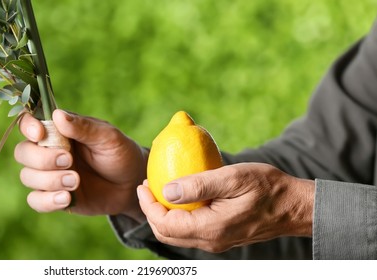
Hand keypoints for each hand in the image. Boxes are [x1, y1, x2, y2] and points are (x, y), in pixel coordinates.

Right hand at [15, 109, 147, 220]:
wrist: (132, 185)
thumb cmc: (120, 153)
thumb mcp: (108, 137)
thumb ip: (84, 128)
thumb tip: (58, 115)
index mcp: (58, 130)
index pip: (29, 123)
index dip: (28, 127)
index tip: (40, 134)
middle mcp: (48, 151)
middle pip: (23, 152)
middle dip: (42, 158)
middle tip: (69, 161)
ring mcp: (49, 175)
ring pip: (27, 177)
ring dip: (49, 180)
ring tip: (77, 181)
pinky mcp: (54, 196)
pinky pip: (36, 200)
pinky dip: (48, 200)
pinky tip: (67, 198)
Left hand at [137, 163, 314, 252]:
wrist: (294, 207)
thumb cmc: (267, 187)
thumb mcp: (232, 178)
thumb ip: (198, 185)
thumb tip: (166, 190)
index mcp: (210, 228)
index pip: (166, 224)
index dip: (148, 206)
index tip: (143, 184)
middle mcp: (210, 240)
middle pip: (167, 234)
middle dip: (151, 211)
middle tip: (148, 187)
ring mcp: (216, 241)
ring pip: (177, 235)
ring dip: (163, 215)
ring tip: (160, 190)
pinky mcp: (221, 237)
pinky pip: (191, 231)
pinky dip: (178, 217)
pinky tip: (181, 197)